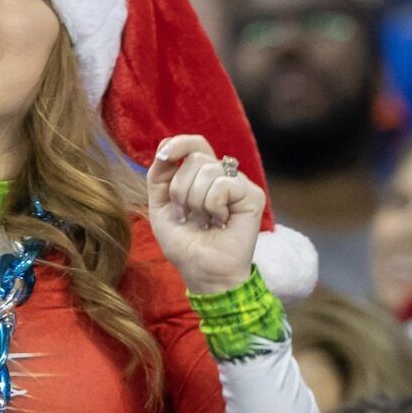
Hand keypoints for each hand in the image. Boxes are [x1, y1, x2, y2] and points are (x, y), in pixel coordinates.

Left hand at [147, 134, 263, 293]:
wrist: (201, 269)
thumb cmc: (183, 241)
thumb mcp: (159, 205)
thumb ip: (159, 176)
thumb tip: (165, 148)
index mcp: (200, 175)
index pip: (193, 143)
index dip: (178, 144)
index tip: (163, 157)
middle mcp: (222, 175)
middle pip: (195, 157)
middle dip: (180, 189)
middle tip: (186, 213)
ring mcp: (239, 184)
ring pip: (208, 170)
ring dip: (195, 201)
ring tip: (203, 221)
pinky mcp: (252, 195)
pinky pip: (224, 185)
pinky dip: (213, 206)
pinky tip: (220, 222)